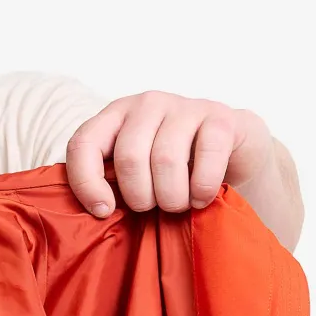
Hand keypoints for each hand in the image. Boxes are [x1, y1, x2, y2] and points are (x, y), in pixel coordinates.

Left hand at [64, 92, 272, 217]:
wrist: (232, 151)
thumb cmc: (174, 171)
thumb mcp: (136, 175)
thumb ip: (111, 183)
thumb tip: (97, 212)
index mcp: (115, 117)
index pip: (83, 144)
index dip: (86, 182)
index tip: (103, 211)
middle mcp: (146, 104)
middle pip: (129, 158)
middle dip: (141, 197)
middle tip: (153, 208)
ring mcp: (184, 106)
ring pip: (166, 160)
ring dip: (172, 198)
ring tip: (179, 206)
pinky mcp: (220, 118)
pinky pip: (206, 157)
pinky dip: (202, 188)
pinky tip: (201, 198)